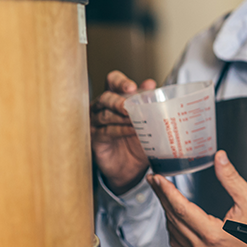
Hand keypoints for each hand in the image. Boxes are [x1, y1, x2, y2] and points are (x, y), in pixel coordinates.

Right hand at [90, 70, 155, 194]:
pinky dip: (120, 130)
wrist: (131, 165)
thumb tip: (151, 84)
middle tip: (128, 106)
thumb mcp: (146, 119)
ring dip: (121, 117)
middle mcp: (102, 107)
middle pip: (105, 98)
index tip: (131, 87)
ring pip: (105, 115)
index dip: (120, 81)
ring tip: (136, 121)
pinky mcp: (96, 139)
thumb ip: (147, 101)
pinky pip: (106, 132)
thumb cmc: (137, 138)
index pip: (112, 81)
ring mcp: (97, 123)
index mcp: (115, 97)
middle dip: (117, 101)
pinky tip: (132, 131)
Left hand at [150, 150, 246, 246]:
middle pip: (173, 217)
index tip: (157, 178)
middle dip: (161, 196)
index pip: (181, 209)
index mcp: (212, 234)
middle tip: (154, 180)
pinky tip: (173, 213)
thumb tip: (219, 158)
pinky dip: (172, 224)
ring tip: (163, 192)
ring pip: (172, 229)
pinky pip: (177, 241)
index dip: (167, 192)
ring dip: (166, 210)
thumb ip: (231, 178)